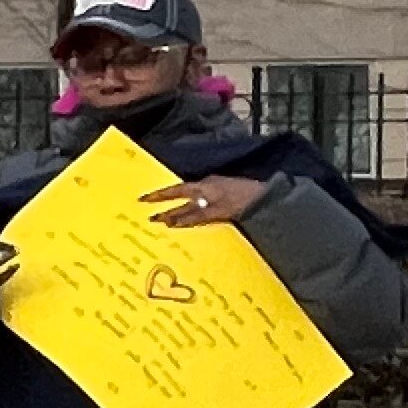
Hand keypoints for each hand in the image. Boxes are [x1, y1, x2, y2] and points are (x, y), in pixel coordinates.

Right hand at [146, 174, 269, 228]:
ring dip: (178, 210)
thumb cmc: (242, 202)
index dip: (158, 197)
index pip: (174, 192)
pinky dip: (191, 211)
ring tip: (166, 220)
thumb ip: (194, 216)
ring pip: (191, 201)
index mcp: (202, 187)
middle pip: (181, 196)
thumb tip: (170, 221)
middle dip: (165, 205)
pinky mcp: (223, 197)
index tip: (142, 200)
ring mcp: (215, 190)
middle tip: (150, 215)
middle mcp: (206, 186)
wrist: (266, 197)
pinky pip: (201, 204)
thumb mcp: (218, 211)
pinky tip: (190, 218)